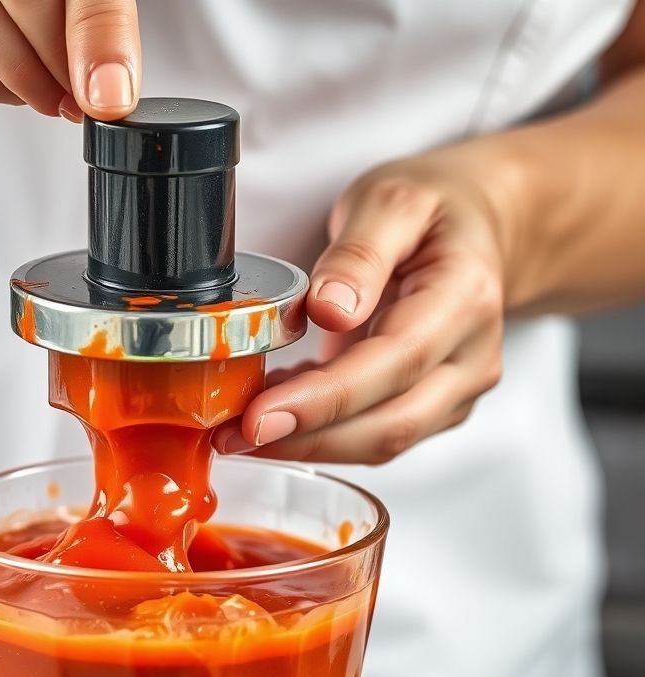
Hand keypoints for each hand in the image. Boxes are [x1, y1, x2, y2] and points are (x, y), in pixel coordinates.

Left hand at [214, 146, 508, 464]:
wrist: (477, 228)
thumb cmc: (434, 211)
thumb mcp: (391, 200)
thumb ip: (358, 253)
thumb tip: (328, 309)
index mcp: (464, 298)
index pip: (392, 365)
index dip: (323, 400)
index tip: (259, 416)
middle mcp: (471, 357)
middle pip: (388, 423)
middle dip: (303, 438)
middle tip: (231, 436)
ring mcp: (457, 391)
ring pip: (380, 442)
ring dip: (306, 443)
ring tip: (240, 426)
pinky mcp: (436, 409)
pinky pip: (375, 436)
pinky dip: (321, 432)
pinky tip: (277, 408)